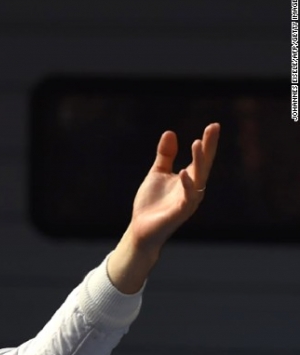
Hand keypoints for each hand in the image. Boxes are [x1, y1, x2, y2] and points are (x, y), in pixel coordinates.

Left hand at [107, 123, 219, 293]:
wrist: (140, 229)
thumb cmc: (151, 203)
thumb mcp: (157, 174)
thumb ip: (165, 155)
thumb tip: (170, 132)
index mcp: (189, 179)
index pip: (201, 158)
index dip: (207, 142)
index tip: (213, 125)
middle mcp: (193, 188)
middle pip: (204, 164)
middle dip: (209, 146)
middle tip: (213, 128)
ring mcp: (188, 201)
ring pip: (198, 178)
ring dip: (199, 161)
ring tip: (197, 143)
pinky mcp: (180, 212)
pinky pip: (187, 197)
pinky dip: (186, 185)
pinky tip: (183, 172)